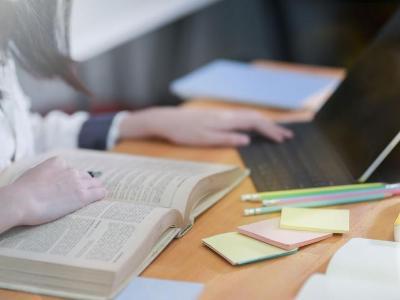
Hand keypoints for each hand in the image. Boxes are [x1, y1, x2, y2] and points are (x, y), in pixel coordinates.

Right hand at [0, 157, 105, 231]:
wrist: (22, 201)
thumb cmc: (22, 191)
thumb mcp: (34, 173)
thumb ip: (46, 173)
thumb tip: (48, 178)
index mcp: (58, 162)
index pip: (72, 169)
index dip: (72, 179)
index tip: (71, 185)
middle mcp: (71, 170)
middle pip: (85, 176)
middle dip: (85, 183)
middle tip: (87, 191)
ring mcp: (78, 182)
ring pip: (95, 183)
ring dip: (95, 188)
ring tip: (98, 193)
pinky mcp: (82, 196)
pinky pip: (99, 192)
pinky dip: (102, 194)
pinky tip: (103, 196)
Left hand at [118, 107, 292, 145]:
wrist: (166, 120)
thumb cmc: (183, 132)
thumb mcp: (204, 139)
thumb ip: (226, 139)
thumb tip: (247, 140)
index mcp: (226, 120)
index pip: (255, 122)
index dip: (270, 130)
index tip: (283, 139)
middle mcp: (227, 114)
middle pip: (255, 117)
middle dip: (272, 126)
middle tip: (287, 136)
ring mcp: (222, 114)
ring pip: (249, 116)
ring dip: (264, 123)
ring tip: (275, 131)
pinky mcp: (217, 116)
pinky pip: (241, 117)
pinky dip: (253, 122)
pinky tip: (254, 127)